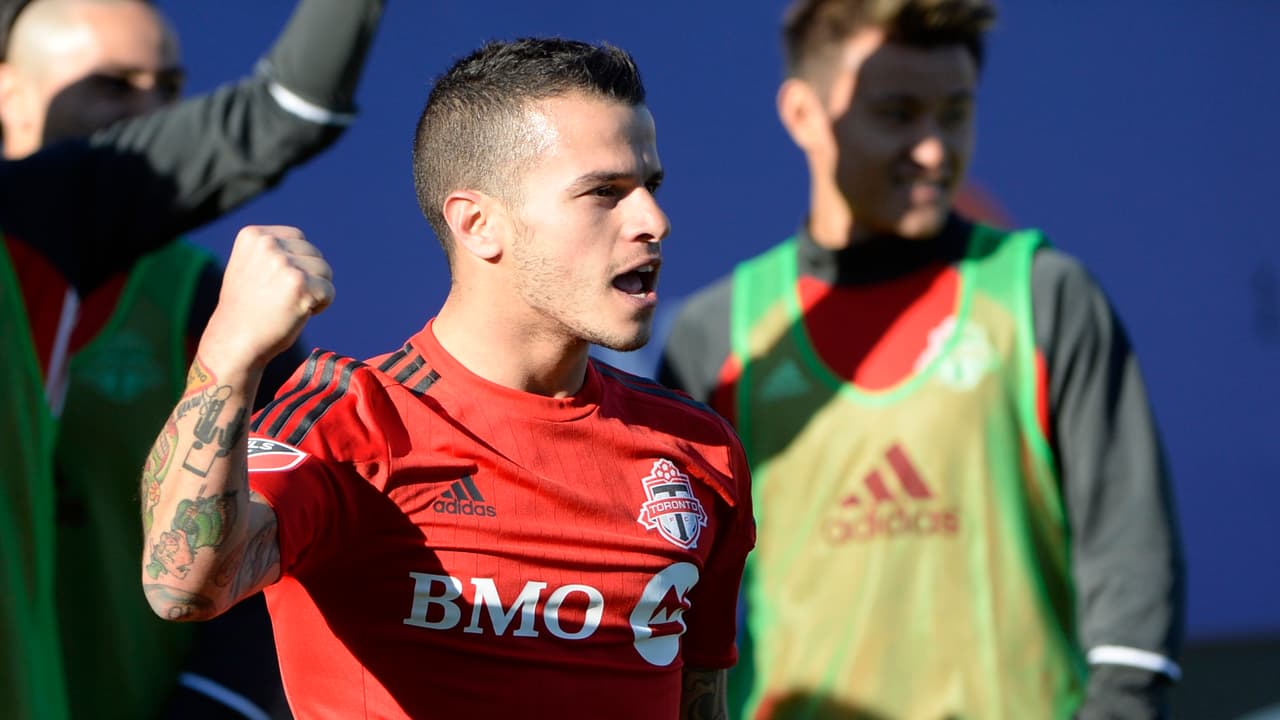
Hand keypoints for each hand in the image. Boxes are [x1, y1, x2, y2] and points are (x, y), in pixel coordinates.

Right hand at [202, 225, 333, 370]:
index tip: (275, 283)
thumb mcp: (251, 267)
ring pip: (325, 271)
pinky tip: (297, 313)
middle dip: (307, 277)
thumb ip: (274, 252)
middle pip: (314, 253)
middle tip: (281, 298)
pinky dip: (321, 305)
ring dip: (315, 290)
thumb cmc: (247, 309)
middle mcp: (268, 244)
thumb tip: (309, 250)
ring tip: (288, 305)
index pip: (298, 238)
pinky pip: (329, 291)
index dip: (296, 264)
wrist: (235, 341)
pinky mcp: (300, 285)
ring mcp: (284, 264)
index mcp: (253, 235)